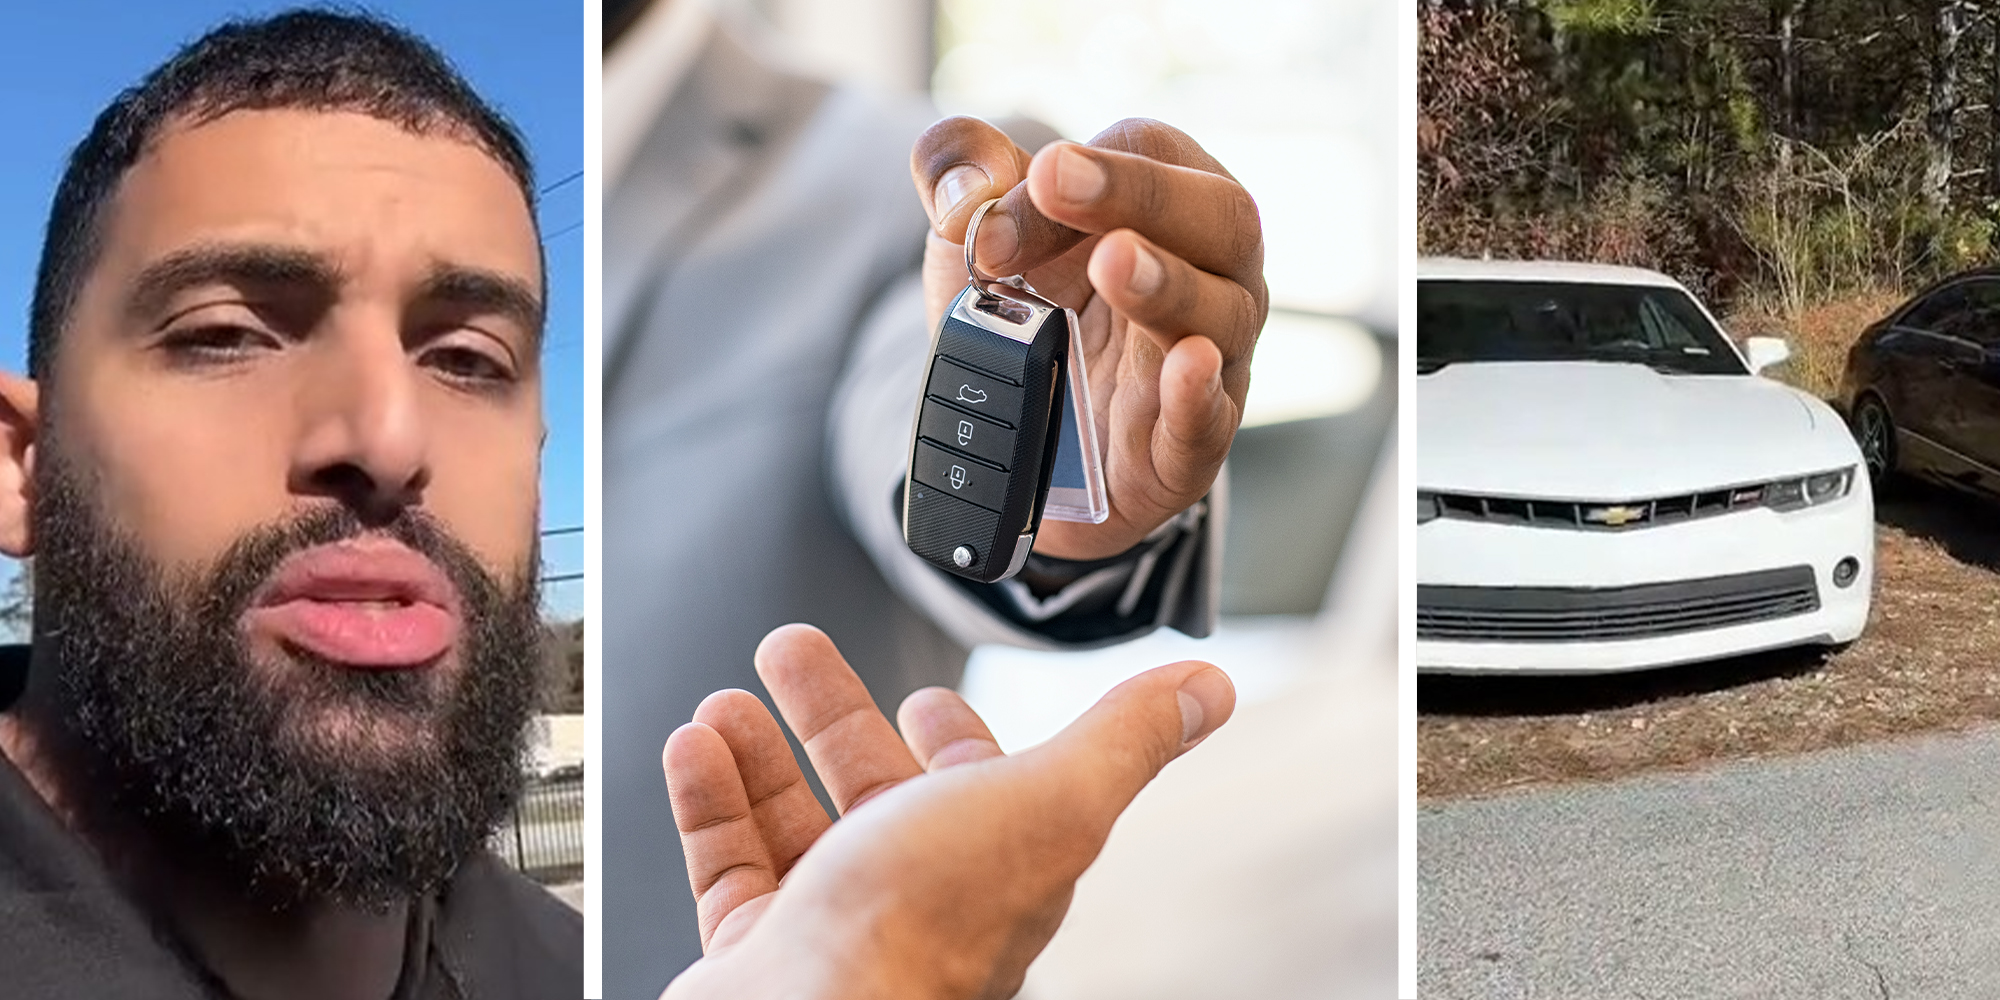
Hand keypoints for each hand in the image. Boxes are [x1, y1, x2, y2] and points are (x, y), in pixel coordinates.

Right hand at [659, 624, 1235, 999]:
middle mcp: (915, 899)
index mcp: (994, 864)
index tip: (924, 698)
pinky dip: (710, 802)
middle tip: (791, 654)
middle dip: (832, 715)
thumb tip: (1204, 692)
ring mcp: (832, 930)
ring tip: (729, 700)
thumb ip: (1121, 741)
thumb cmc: (923, 930)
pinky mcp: (757, 954)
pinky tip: (696, 750)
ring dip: (761, 754)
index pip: (981, 793)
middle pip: (872, 793)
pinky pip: (728, 867)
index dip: (953, 740)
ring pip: (794, 827)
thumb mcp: (1050, 800)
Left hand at [911, 117, 1267, 559]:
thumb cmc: (1028, 308)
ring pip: (1223, 316)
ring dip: (1167, 286)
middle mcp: (1211, 273)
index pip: (1151, 154)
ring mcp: (1214, 360)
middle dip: (1142, 195)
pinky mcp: (1190, 445)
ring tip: (1112, 265)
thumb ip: (958, 173)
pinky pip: (1211, 419)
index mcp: (1168, 200)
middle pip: (1222, 219)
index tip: (1029, 184)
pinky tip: (1186, 364)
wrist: (1022, 429)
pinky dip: (1197, 393)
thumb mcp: (978, 230)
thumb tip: (967, 189)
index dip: (1090, 166)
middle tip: (1059, 186)